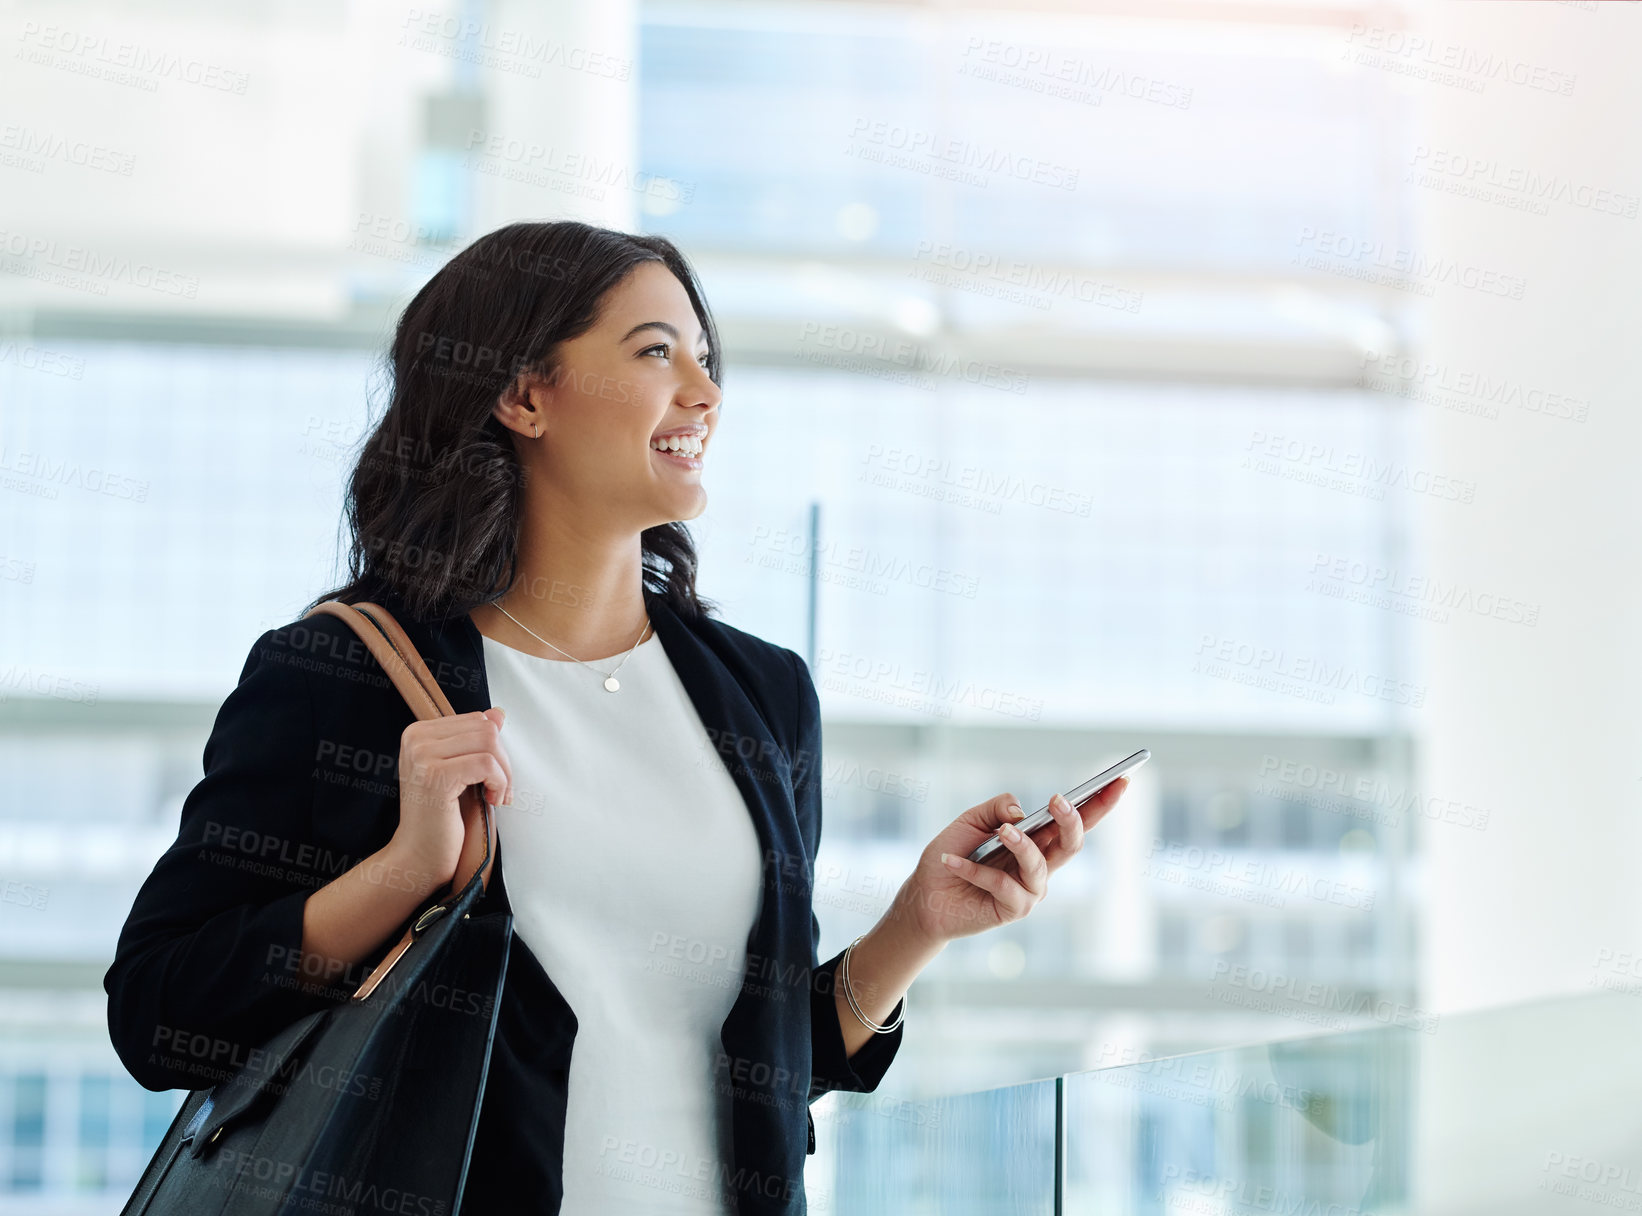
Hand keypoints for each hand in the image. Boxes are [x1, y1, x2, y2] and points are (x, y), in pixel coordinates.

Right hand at [393, 707, 511, 885]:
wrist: (419, 855)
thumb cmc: (441, 816)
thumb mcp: (460, 771)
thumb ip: (476, 740)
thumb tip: (499, 713)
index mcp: (418, 732)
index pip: (477, 720)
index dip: (494, 749)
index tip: (493, 776)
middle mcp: (415, 738)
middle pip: (485, 728)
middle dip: (503, 760)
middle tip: (499, 789)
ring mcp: (422, 756)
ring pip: (489, 743)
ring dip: (504, 773)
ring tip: (496, 795)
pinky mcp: (435, 776)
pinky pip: (486, 764)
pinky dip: (499, 783)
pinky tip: (492, 800)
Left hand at [892, 778, 1129, 944]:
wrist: (925, 893)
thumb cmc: (951, 853)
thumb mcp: (971, 821)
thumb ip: (997, 808)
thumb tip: (1021, 811)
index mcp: (1038, 840)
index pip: (1077, 820)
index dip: (1101, 802)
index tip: (1121, 779)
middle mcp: (1040, 865)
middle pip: (1072, 844)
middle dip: (1072, 820)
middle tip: (1059, 800)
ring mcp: (1030, 890)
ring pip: (1039, 865)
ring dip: (1021, 845)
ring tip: (1001, 832)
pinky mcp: (1013, 910)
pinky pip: (1004, 886)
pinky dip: (977, 871)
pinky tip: (954, 861)